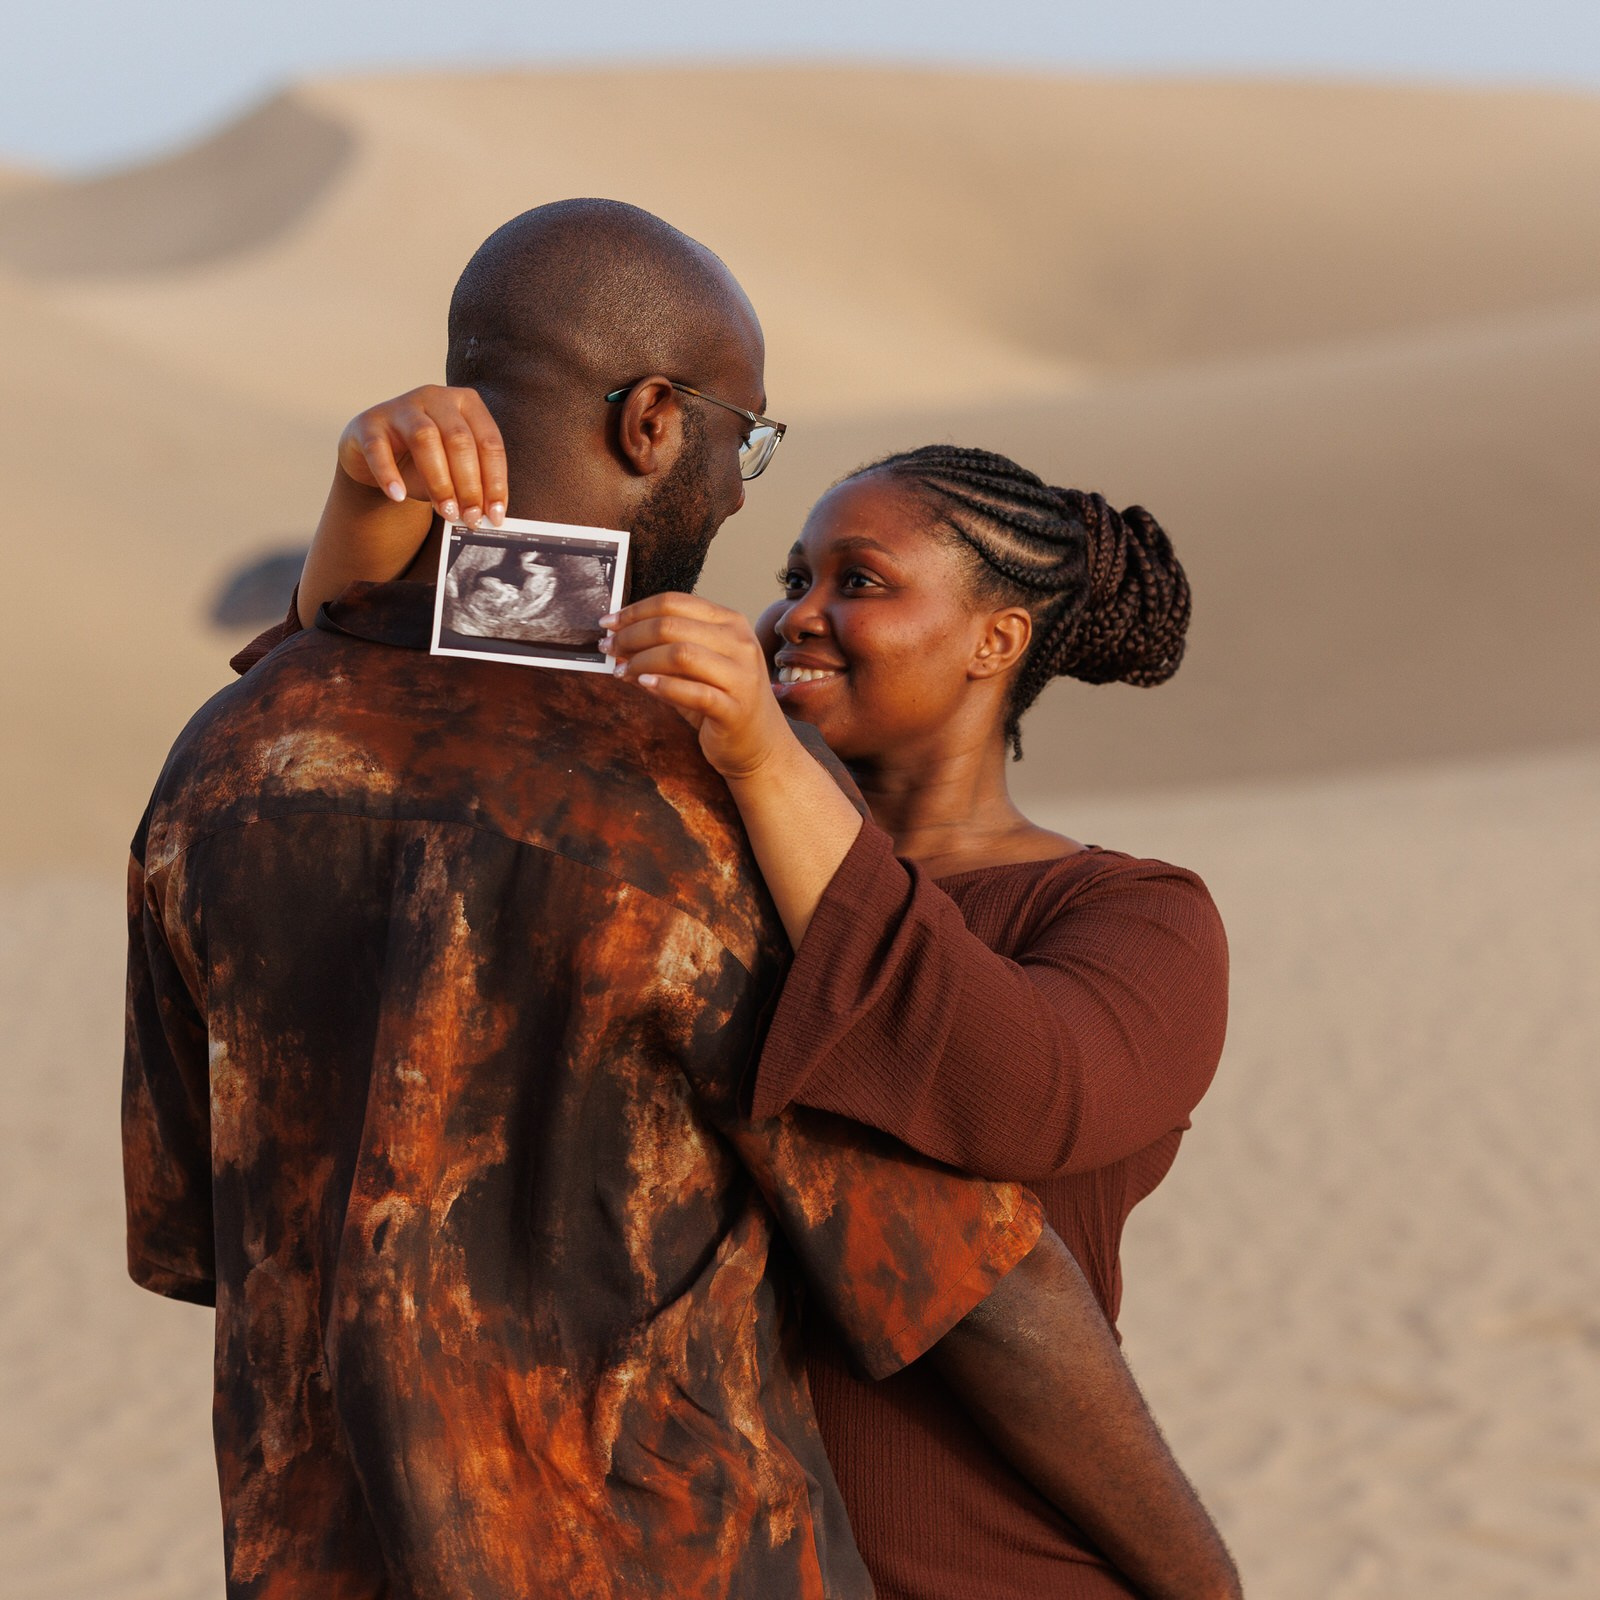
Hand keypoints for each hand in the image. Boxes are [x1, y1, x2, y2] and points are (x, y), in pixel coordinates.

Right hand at [337, 385, 507, 526]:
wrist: (377, 452)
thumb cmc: (425, 460)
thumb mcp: (454, 469)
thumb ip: (472, 487)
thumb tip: (489, 517)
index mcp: (467, 404)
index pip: (489, 442)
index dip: (495, 481)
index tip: (496, 514)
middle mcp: (436, 397)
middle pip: (459, 440)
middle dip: (469, 485)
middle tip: (471, 518)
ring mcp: (401, 407)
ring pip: (425, 438)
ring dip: (439, 481)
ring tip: (446, 512)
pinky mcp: (370, 423)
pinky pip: (378, 448)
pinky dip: (388, 474)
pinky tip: (398, 496)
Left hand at [602, 594, 793, 779]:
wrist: (761, 746)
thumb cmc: (724, 702)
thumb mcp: (698, 667)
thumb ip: (665, 650)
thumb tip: (618, 641)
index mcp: (731, 623)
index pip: (675, 602)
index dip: (635, 611)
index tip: (609, 623)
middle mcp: (740, 643)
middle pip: (672, 625)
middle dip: (631, 635)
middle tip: (608, 648)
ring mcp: (742, 676)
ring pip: (681, 654)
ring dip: (641, 661)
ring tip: (621, 672)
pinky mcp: (735, 709)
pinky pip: (693, 692)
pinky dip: (663, 687)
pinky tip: (643, 686)